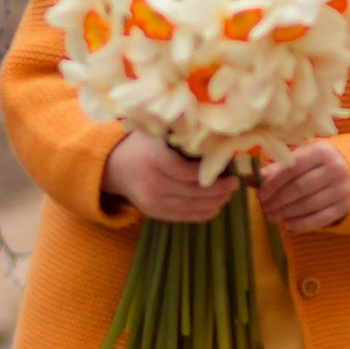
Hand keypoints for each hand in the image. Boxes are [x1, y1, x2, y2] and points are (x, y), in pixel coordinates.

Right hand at [105, 131, 236, 222]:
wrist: (114, 166)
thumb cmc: (142, 144)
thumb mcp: (156, 131)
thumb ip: (180, 131)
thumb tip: (215, 131)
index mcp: (154, 159)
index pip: (188, 173)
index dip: (211, 175)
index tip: (229, 169)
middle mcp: (152, 183)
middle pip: (193, 193)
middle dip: (219, 190)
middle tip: (235, 183)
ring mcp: (152, 201)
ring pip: (191, 207)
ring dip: (214, 203)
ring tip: (228, 195)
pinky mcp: (153, 213)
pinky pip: (183, 217)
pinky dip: (202, 214)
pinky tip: (215, 207)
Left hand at [256, 139, 349, 234]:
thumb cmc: (317, 164)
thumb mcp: (301, 159)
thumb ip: (276, 168)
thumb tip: (249, 178)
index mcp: (321, 152)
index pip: (292, 169)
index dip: (273, 183)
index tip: (260, 194)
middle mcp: (334, 169)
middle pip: (300, 188)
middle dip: (278, 200)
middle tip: (264, 208)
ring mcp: (342, 189)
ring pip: (309, 204)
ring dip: (286, 213)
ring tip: (271, 216)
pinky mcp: (345, 206)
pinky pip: (321, 218)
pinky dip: (302, 223)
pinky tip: (288, 225)